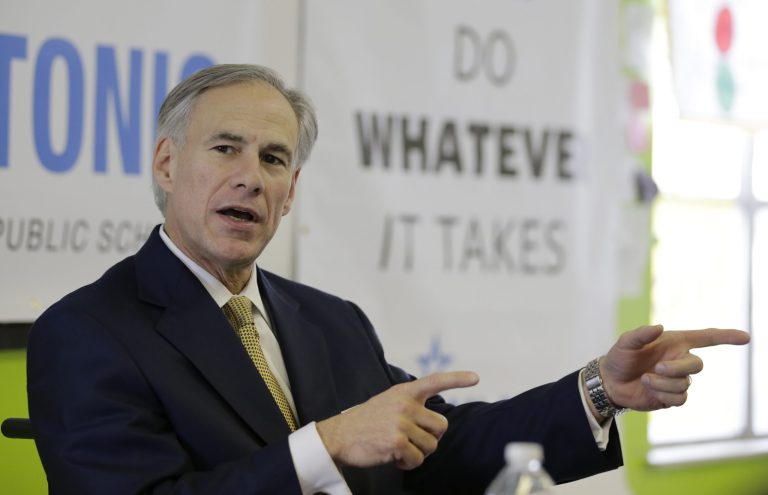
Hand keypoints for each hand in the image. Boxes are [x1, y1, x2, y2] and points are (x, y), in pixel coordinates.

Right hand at [316, 371, 478, 469]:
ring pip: (431, 446)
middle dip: (431, 438)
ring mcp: (401, 422)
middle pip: (441, 426)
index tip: (476, 378)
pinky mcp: (396, 441)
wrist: (339, 435)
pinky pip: (418, 459)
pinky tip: (394, 458)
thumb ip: (411, 405)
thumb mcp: (389, 402)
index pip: (435, 381)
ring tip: (400, 448)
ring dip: (419, 453)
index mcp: (405, 392)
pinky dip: (408, 463)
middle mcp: (405, 404)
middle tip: (413, 441)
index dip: (457, 379)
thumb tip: (436, 423)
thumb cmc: (367, 421)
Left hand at [599, 324, 749, 411]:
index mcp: (674, 343)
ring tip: (645, 379)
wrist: (610, 382)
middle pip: (697, 365)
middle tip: (656, 368)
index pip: (706, 338)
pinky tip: (650, 390)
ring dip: (663, 383)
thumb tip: (659, 327)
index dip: (726, 337)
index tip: (745, 338)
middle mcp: (679, 360)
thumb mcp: (625, 343)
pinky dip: (663, 395)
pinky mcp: (672, 397)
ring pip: (685, 384)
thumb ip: (640, 334)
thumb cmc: (619, 358)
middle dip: (677, 368)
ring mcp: (678, 380)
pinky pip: (680, 398)